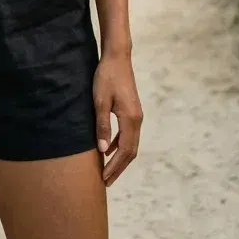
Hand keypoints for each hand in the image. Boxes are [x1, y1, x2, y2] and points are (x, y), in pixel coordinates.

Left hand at [93, 51, 142, 186]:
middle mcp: (137, 120)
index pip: (125, 151)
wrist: (117, 57)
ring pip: (130, 144)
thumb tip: (103, 151)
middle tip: (106, 182)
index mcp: (131, 119)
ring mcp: (136, 115)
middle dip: (119, 167)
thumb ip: (102, 126)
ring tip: (107, 170)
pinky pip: (128, 134)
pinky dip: (119, 145)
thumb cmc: (106, 77)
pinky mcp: (132, 110)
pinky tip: (108, 148)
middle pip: (130, 151)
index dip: (115, 166)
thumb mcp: (100, 101)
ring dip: (119, 158)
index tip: (104, 178)